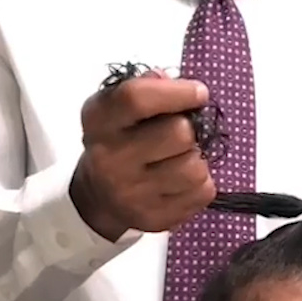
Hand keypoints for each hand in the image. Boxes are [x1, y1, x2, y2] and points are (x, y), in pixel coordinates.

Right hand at [71, 71, 216, 240]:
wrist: (99, 197)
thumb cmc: (117, 140)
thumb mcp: (117, 107)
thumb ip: (146, 87)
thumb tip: (177, 82)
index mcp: (100, 122)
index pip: (137, 98)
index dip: (177, 92)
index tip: (199, 92)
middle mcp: (111, 159)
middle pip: (178, 133)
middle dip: (189, 128)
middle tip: (183, 132)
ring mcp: (132, 193)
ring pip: (195, 167)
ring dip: (197, 158)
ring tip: (182, 157)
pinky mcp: (154, 218)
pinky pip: (202, 193)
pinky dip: (202, 183)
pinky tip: (183, 179)